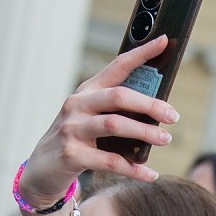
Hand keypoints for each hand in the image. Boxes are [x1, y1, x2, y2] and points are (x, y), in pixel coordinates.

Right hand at [19, 35, 179, 200]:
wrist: (43, 169)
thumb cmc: (77, 140)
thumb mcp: (92, 118)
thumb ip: (117, 112)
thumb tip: (158, 112)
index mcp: (87, 91)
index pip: (117, 66)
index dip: (141, 53)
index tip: (164, 42)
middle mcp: (77, 105)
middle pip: (118, 96)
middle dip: (149, 104)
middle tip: (173, 116)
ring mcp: (72, 129)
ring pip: (114, 125)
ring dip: (144, 132)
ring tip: (165, 139)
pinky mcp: (72, 155)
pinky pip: (109, 161)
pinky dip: (133, 168)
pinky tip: (149, 174)